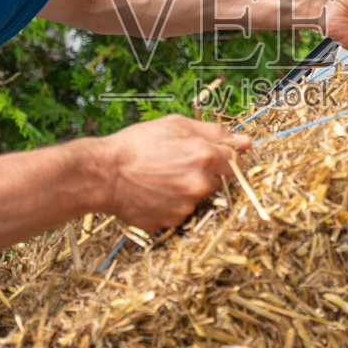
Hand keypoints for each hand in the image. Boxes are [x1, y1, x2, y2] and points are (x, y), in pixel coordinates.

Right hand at [94, 115, 250, 230]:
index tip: (211, 156)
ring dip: (186, 191)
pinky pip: (180, 213)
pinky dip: (171, 205)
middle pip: (217, 182)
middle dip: (204, 174)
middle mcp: (200, 184)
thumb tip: (244, 141)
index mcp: (205, 157)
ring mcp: (187, 207)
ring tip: (160, 179)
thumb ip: (213, 132)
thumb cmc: (136, 144)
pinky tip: (153, 193)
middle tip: (176, 165)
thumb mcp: (175, 124)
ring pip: (198, 199)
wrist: (103, 174)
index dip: (223, 158)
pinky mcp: (172, 222)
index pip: (235, 161)